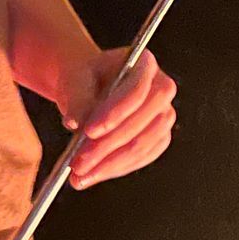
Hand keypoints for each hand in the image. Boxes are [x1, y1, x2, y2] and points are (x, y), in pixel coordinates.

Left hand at [59, 45, 176, 187]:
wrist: (88, 88)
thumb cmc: (84, 79)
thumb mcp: (75, 80)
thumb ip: (76, 98)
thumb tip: (75, 122)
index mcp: (145, 65)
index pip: (137, 91)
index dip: (115, 113)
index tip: (89, 131)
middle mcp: (162, 90)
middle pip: (143, 123)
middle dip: (108, 146)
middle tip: (79, 163)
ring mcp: (163, 116)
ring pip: (143, 146)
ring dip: (110, 164)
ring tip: (80, 175)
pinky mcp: (159, 139)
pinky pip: (142, 158)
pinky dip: (116, 169)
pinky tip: (94, 174)